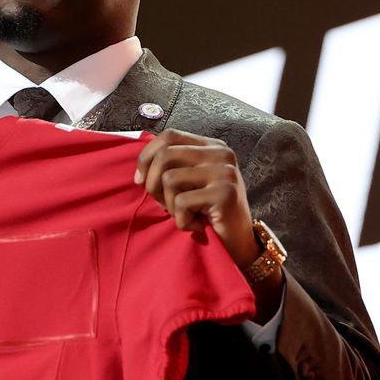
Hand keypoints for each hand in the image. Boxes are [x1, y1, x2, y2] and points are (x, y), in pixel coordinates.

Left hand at [134, 129, 281, 317]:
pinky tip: (198, 225)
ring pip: (170, 179)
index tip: (140, 181)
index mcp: (211, 146)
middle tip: (162, 204)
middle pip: (165, 154)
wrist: (239, 243)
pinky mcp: (225, 193)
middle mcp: (221, 153)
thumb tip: (139, 172)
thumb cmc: (208, 214)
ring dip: (169, 205)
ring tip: (185, 215)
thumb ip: (170, 169)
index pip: (169, 136)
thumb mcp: (188, 184)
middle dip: (152, 183)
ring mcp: (225, 172)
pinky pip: (182, 203)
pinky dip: (182, 221)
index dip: (146, 157)